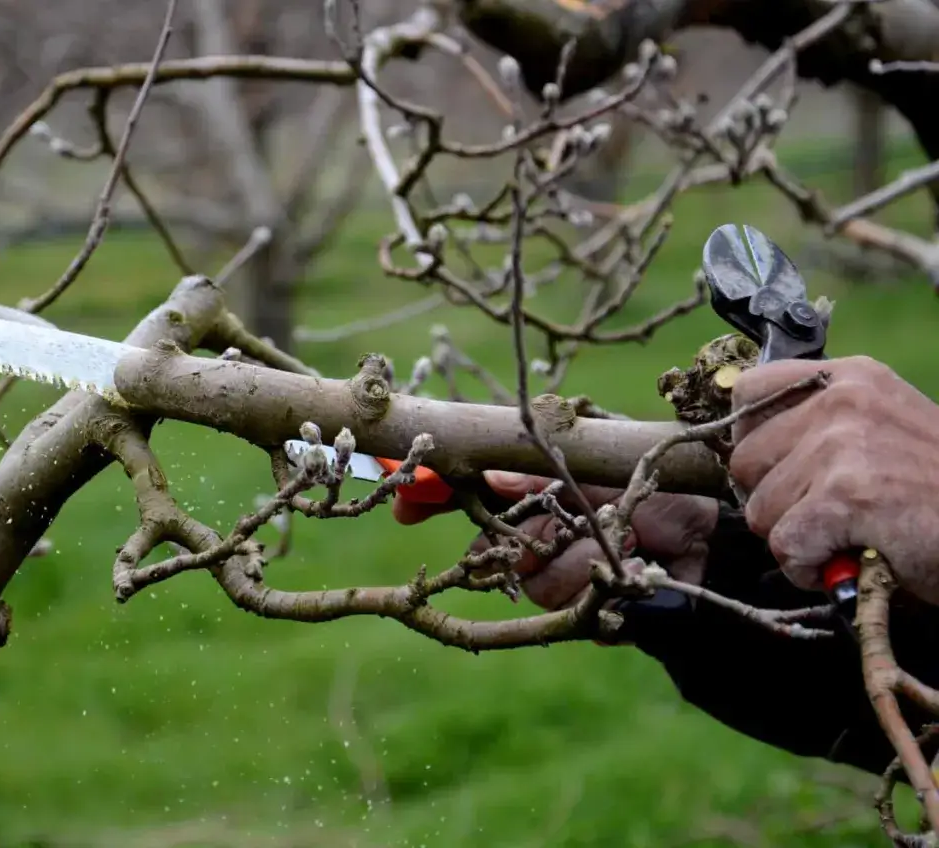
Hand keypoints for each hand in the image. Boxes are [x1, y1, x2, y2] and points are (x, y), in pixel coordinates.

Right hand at [393, 470, 718, 609]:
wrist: (719, 527)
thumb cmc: (657, 481)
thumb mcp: (593, 459)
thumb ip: (538, 469)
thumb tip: (490, 479)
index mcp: (529, 494)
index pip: (463, 497)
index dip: (429, 500)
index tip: (404, 506)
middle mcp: (534, 538)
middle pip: (494, 551)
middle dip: (538, 535)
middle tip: (584, 516)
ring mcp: (559, 579)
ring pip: (535, 581)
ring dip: (583, 558)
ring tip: (627, 537)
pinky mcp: (588, 615)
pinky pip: (572, 610)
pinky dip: (607, 587)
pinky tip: (637, 566)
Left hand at [730, 355, 938, 605]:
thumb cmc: (936, 489)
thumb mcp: (881, 428)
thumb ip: (819, 425)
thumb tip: (746, 449)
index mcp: (848, 378)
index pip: (748, 392)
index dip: (752, 441)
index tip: (780, 468)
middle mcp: (842, 402)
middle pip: (743, 461)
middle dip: (773, 501)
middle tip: (823, 515)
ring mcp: (843, 446)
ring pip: (760, 510)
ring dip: (795, 538)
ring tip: (845, 535)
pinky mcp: (848, 496)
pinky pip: (786, 545)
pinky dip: (809, 568)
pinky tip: (847, 559)